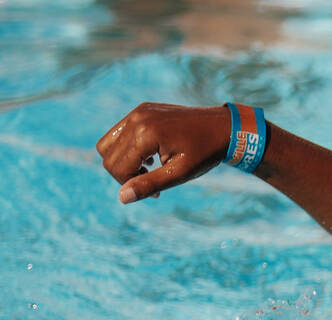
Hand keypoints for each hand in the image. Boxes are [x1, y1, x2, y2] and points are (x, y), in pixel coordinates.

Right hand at [96, 102, 230, 203]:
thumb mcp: (179, 173)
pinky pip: (121, 132)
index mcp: (145, 133)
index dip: (130, 184)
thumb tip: (122, 198)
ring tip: (150, 169)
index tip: (156, 192)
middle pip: (108, 155)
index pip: (117, 166)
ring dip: (123, 161)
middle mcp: (137, 118)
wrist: (223, 128)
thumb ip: (149, 185)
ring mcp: (139, 111)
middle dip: (125, 174)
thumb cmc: (204, 153)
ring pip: (109, 143)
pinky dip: (128, 148)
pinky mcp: (143, 110)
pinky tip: (151, 156)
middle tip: (152, 181)